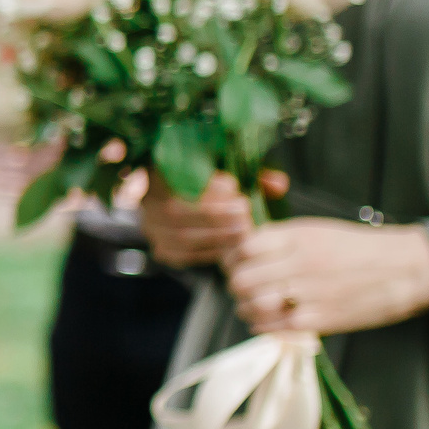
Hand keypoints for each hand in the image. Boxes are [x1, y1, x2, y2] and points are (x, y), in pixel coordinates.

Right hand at [141, 169, 287, 268]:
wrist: (187, 202)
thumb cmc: (212, 184)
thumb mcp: (231, 173)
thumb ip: (253, 177)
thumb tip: (279, 185)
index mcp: (160, 172)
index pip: (175, 179)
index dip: (204, 187)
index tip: (235, 187)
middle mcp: (149, 201)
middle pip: (176, 211)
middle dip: (214, 216)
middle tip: (245, 216)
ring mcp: (152, 227)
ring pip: (179, 237)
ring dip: (215, 237)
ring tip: (242, 232)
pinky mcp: (162, 248)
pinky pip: (181, 255)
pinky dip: (207, 253)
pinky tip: (228, 248)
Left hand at [227, 218, 428, 337]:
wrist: (407, 269)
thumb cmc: (357, 249)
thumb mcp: (317, 231)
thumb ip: (279, 239)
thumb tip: (240, 249)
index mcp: (299, 237)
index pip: (243, 247)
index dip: (232, 257)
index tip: (236, 263)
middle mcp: (301, 263)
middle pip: (241, 279)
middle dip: (235, 284)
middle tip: (243, 286)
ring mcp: (310, 292)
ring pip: (251, 305)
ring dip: (245, 307)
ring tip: (253, 304)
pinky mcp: (321, 319)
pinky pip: (272, 327)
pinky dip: (261, 325)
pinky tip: (266, 320)